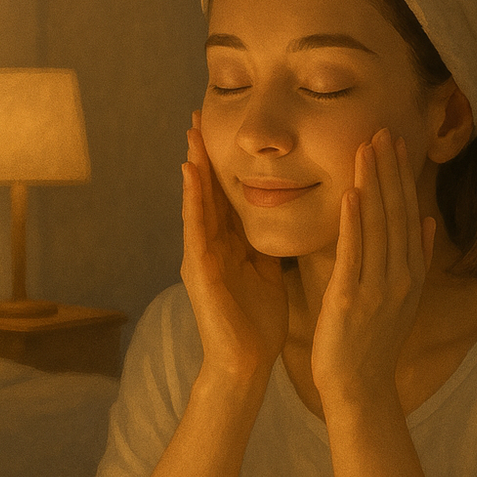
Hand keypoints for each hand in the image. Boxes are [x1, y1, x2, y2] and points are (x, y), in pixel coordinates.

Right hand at [180, 110, 287, 383]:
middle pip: (209, 190)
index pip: (229, 195)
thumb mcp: (268, 272)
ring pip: (197, 201)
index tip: (229, 128)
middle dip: (205, 153)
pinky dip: (192, 197)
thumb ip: (269, 245)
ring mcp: (200, 255)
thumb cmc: (258, 323)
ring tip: (192, 131)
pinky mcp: (198, 269)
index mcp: (231, 246)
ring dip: (193, 165)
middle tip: (201, 113)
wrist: (244, 363)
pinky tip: (189, 171)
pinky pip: (195, 226)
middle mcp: (211, 245)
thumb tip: (287, 217)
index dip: (228, 162)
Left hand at [312, 128, 434, 407]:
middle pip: (397, 212)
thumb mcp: (402, 299)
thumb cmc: (372, 343)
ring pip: (378, 226)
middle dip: (390, 170)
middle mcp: (401, 275)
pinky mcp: (353, 298)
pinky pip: (355, 253)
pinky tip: (352, 193)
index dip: (403, 176)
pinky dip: (354, 222)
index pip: (409, 213)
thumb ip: (415, 259)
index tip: (396, 142)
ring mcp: (379, 287)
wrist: (360, 387)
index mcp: (412, 272)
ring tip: (367, 148)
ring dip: (373, 184)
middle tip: (383, 129)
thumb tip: (426, 222)